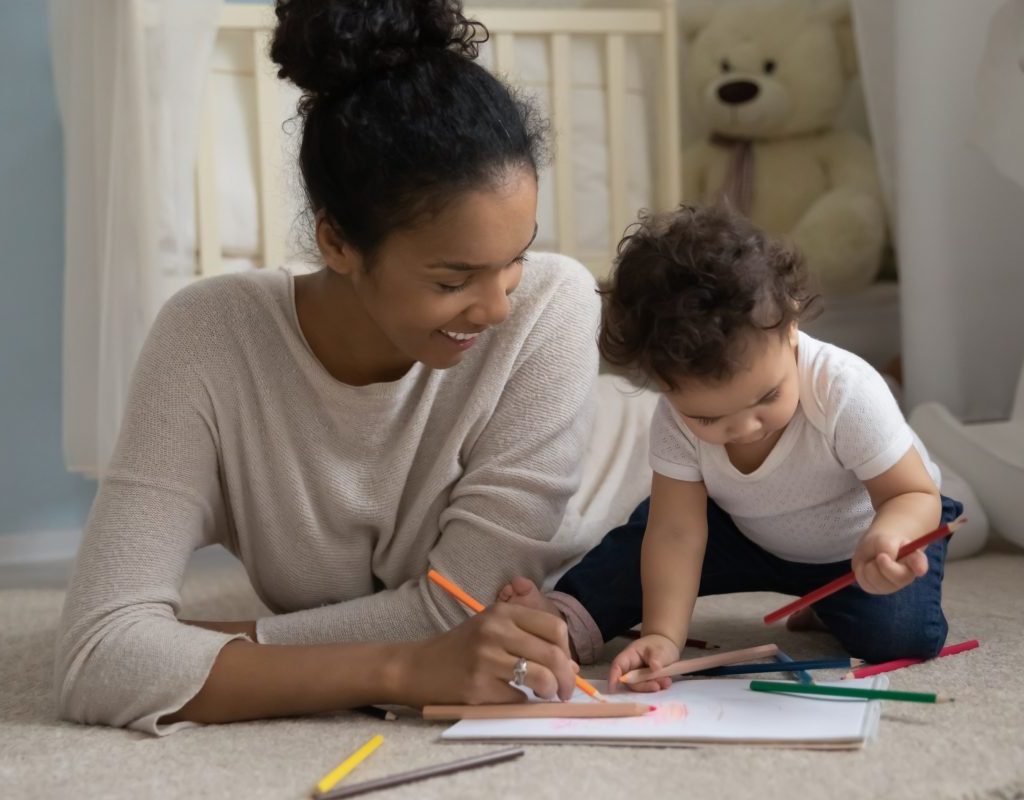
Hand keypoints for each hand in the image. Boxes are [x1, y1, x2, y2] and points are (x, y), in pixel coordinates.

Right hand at [398, 602, 578, 707]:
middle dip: (566, 677)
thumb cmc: (461, 649)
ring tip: (545, 695)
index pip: (554, 626)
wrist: (417, 667)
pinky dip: (522, 701)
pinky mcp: (477, 686)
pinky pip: (517, 697)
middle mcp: (495, 629)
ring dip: (550, 691)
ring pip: (540, 676)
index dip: (567, 650)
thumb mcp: (494, 632)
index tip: (566, 665)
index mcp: (502, 612)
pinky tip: (511, 696)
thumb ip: (530, 641)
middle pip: (552, 653)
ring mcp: (485, 657)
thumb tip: (572, 666)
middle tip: (564, 690)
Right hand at [607, 634, 678, 692]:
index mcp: (629, 656)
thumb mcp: (660, 650)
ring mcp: (638, 677)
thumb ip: (656, 659)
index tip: (612, 690)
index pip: (618, 666)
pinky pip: (648, 689)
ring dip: (652, 687)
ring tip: (666, 681)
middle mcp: (631, 668)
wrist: (668, 647)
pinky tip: (667, 682)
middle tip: (657, 686)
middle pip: (630, 681)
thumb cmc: (660, 645)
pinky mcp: (646, 682)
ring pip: (640, 687)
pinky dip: (658, 687)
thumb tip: (655, 669)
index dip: (613, 677)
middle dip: (643, 686)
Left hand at [852, 527, 928, 593]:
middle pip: (897, 577)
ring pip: (876, 579)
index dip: (919, 566)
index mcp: (914, 561)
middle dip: (884, 564)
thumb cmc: (884, 543)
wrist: (873, 548)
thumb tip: (885, 557)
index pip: (920, 564)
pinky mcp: (874, 589)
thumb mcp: (886, 539)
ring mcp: (890, 586)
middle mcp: (905, 577)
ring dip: (870, 565)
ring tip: (873, 560)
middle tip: (880, 556)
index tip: (919, 569)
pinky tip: (867, 566)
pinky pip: (864, 581)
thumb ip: (887, 547)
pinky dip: (861, 570)